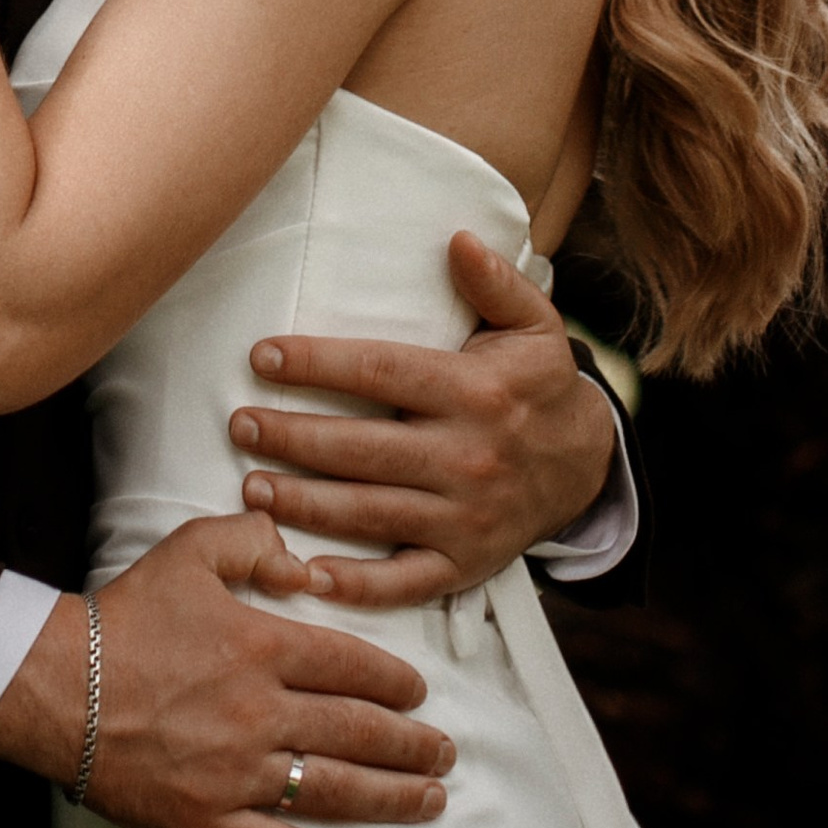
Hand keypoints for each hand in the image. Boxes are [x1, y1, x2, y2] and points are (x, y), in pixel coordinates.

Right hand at [0, 514, 450, 827]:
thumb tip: (301, 561)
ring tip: (430, 800)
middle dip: (411, 745)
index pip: (352, 667)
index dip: (394, 682)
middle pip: (358, 733)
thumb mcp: (187, 550)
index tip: (419, 694)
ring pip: (336, 790)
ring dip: (392, 798)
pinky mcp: (212, 820)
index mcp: (262, 648)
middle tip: (444, 753)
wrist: (57, 685)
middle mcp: (263, 714)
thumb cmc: (124, 616)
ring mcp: (240, 773)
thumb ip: (250, 540)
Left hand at [231, 230, 618, 608]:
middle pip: (363, 449)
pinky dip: (357, 587)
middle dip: (294, 439)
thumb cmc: (537, 386)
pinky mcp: (465, 564)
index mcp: (474, 394)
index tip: (262, 356)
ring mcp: (465, 518)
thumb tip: (459, 240)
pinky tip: (308, 575)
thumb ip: (496, 283)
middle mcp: (468, 458)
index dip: (318, 364)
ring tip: (251, 487)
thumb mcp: (533, 326)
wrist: (587, 466)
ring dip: (306, 505)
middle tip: (239, 426)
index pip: (381, 372)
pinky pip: (406, 582)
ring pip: (372, 514)